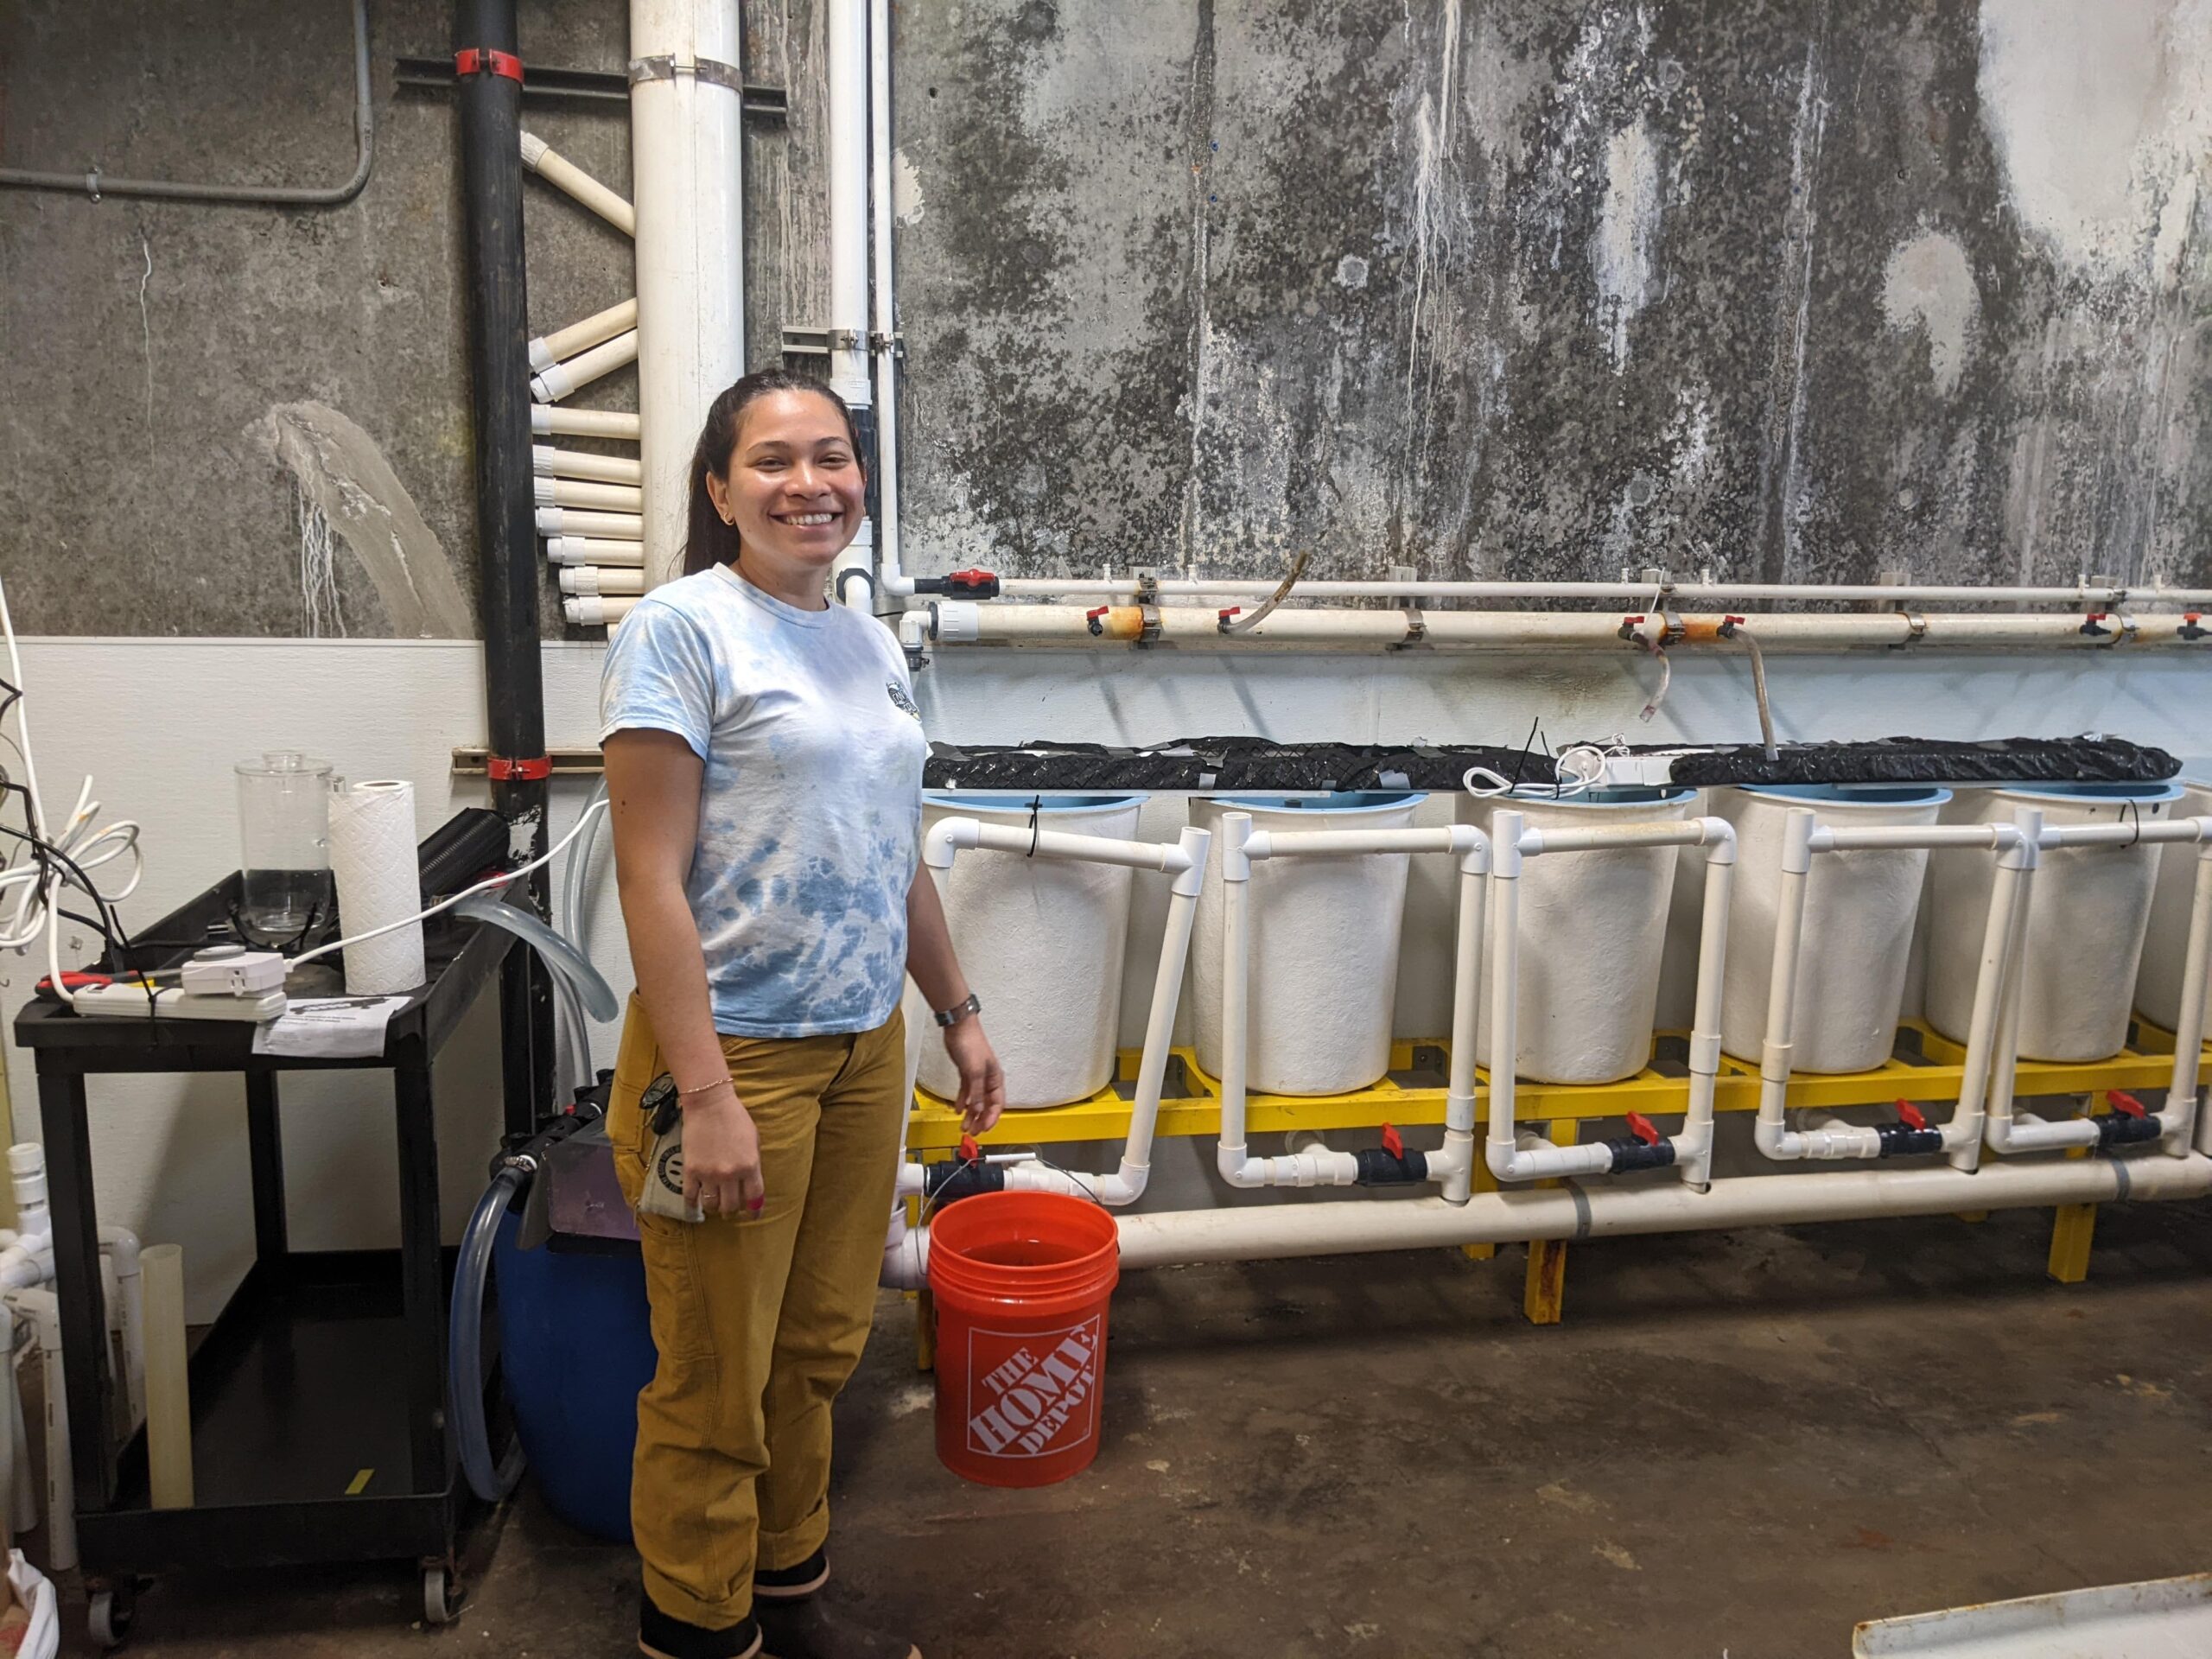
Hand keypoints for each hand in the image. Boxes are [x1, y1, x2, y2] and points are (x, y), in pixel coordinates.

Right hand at [681, 1087, 764, 1217]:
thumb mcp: (753, 1141)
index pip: (754, 1198)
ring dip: (715, 1208)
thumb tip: (750, 1184)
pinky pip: (691, 1196)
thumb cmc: (735, 1119)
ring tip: (715, 1206)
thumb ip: (753, 1164)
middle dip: (732, 1211)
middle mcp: (730, 1174)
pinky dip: (693, 1204)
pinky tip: (695, 1205)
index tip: (752, 1216)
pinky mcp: (690, 1170)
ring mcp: (709, 1173)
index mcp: (750, 1166)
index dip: (754, 1211)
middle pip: (731, 1205)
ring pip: (712, 1204)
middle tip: (730, 1210)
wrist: (709, 1104)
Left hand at [943, 1020, 1004, 1133]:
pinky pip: (966, 1092)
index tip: (983, 1129)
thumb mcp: (974, 1071)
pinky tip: (958, 1110)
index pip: (997, 1104)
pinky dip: (963, 1102)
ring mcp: (977, 1077)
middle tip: (972, 1132)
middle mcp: (988, 1080)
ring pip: (976, 1101)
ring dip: (971, 1114)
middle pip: (986, 1105)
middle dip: (980, 1119)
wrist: (959, 1028)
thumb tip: (977, 1110)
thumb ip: (975, 1092)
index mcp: (995, 1078)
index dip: (991, 1118)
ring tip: (964, 1126)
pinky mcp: (966, 1073)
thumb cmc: (971, 1045)